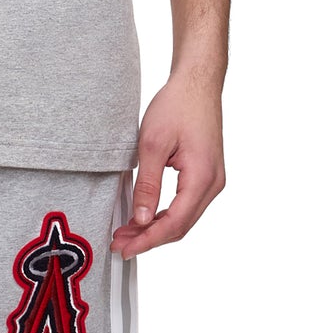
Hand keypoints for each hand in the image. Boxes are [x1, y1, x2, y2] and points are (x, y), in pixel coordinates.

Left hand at [111, 74, 225, 256]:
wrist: (197, 83)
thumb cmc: (177, 106)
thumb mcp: (152, 144)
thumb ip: (147, 185)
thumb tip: (141, 219)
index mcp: (202, 177)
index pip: (174, 223)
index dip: (148, 240)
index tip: (125, 249)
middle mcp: (213, 184)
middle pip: (181, 226)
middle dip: (149, 238)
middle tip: (119, 244)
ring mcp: (212, 180)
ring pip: (184, 218)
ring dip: (156, 228)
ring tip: (126, 233)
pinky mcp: (206, 175)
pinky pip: (186, 205)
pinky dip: (164, 215)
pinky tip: (144, 217)